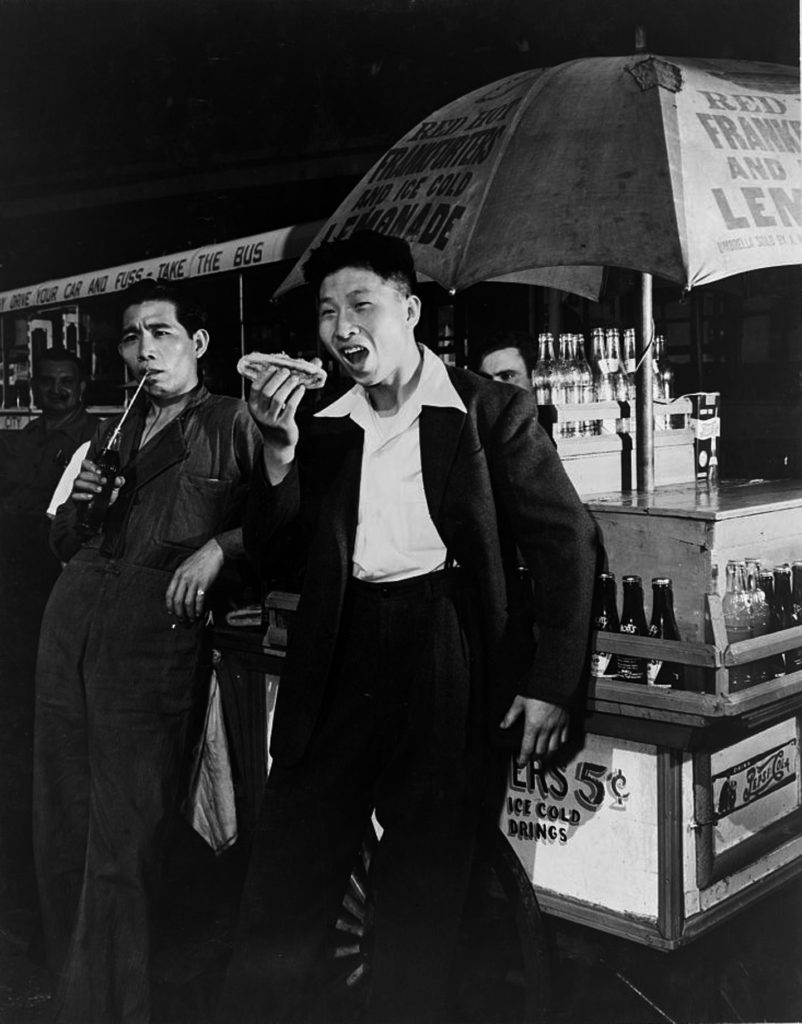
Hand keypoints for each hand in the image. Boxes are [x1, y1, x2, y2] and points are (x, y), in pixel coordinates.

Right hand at [70, 459, 124, 506]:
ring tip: (99, 489)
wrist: (100, 509)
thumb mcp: (113, 489)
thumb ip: (117, 483)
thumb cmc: (104, 496)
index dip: (90, 465)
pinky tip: (91, 496)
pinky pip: (75, 495)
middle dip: (94, 477)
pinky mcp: (75, 497)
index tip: (99, 471)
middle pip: (83, 474)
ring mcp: (77, 488)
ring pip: (78, 482)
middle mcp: (82, 479)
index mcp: (90, 473)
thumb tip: (119, 479)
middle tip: (103, 481)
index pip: (85, 464)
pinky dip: (83, 495)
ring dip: (90, 485)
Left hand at [165, 538, 223, 621]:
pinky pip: (198, 600)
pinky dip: (198, 609)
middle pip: (177, 600)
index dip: (169, 605)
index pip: (169, 593)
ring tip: (191, 619)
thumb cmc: (201, 559)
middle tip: (182, 620)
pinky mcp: (203, 584)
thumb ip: (181, 578)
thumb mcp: (186, 566)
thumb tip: (180, 591)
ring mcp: (193, 581)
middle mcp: (184, 578)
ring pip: (187, 602)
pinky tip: (198, 613)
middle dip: (179, 613)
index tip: (171, 612)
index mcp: (178, 574)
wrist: (213, 552)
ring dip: (188, 613)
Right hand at [247, 365, 315, 483]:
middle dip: (277, 378)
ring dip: (288, 386)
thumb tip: (304, 364)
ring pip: (278, 398)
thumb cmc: (276, 418)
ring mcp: (271, 420)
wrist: (278, 443)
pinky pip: (290, 407)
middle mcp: (259, 413)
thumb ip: (279, 386)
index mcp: (253, 406)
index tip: (274, 367)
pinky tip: (301, 389)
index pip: (256, 387)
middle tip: (287, 371)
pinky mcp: (283, 425)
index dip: (265, 375)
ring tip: (295, 379)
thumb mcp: (270, 405)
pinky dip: (296, 396)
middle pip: (267, 391)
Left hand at [499, 696, 568, 766]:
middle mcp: (545, 729)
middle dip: (534, 758)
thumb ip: (511, 715)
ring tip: (543, 758)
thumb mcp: (519, 701)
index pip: (527, 749)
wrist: (555, 683)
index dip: (523, 759)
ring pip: (553, 748)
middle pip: (540, 751)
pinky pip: (564, 739)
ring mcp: (557, 727)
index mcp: (532, 726)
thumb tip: (503, 725)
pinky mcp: (565, 723)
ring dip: (547, 755)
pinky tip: (556, 745)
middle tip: (531, 760)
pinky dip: (559, 744)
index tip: (520, 763)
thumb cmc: (538, 690)